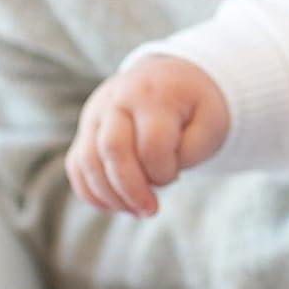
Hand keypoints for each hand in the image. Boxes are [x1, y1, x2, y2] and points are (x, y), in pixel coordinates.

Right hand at [66, 56, 229, 217]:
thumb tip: (155, 179)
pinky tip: (115, 204)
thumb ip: (191, 151)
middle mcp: (119, 97)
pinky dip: (91, 191)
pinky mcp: (86, 128)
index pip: (152, 144)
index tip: (176, 177)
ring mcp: (97, 112)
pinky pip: (77, 165)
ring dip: (110, 196)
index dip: (163, 172)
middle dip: (130, 190)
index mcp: (155, 93)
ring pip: (87, 160)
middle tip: (150, 211)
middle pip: (112, 149)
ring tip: (136, 210)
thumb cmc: (195, 106)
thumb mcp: (211, 122)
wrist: (172, 77)